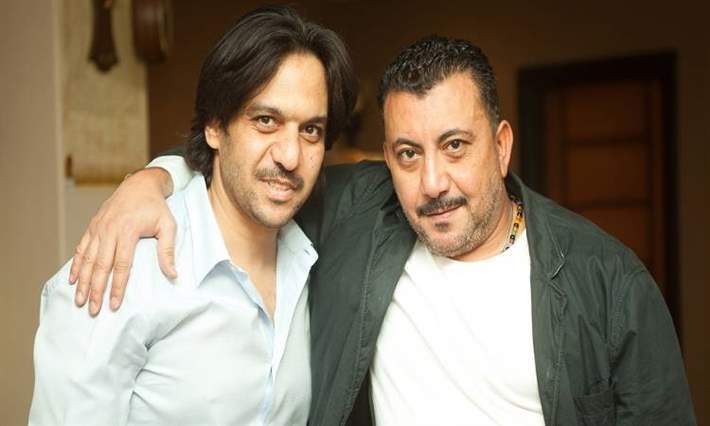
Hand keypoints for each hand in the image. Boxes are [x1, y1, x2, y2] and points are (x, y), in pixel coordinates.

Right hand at [69, 167, 176, 315]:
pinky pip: (82, 248)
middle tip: (93, 309)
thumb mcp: (168, 225)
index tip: (114, 304)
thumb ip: (168, 250)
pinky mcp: (93, 226)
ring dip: (83, 282)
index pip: (121, 265)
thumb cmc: (156, 207)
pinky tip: (73, 279)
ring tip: (79, 300)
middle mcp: (109, 230)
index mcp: (128, 231)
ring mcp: (98, 228)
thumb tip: (174, 274)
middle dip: (96, 290)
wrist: (140, 185)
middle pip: (101, 266)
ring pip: (88, 259)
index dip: (117, 287)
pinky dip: (76, 265)